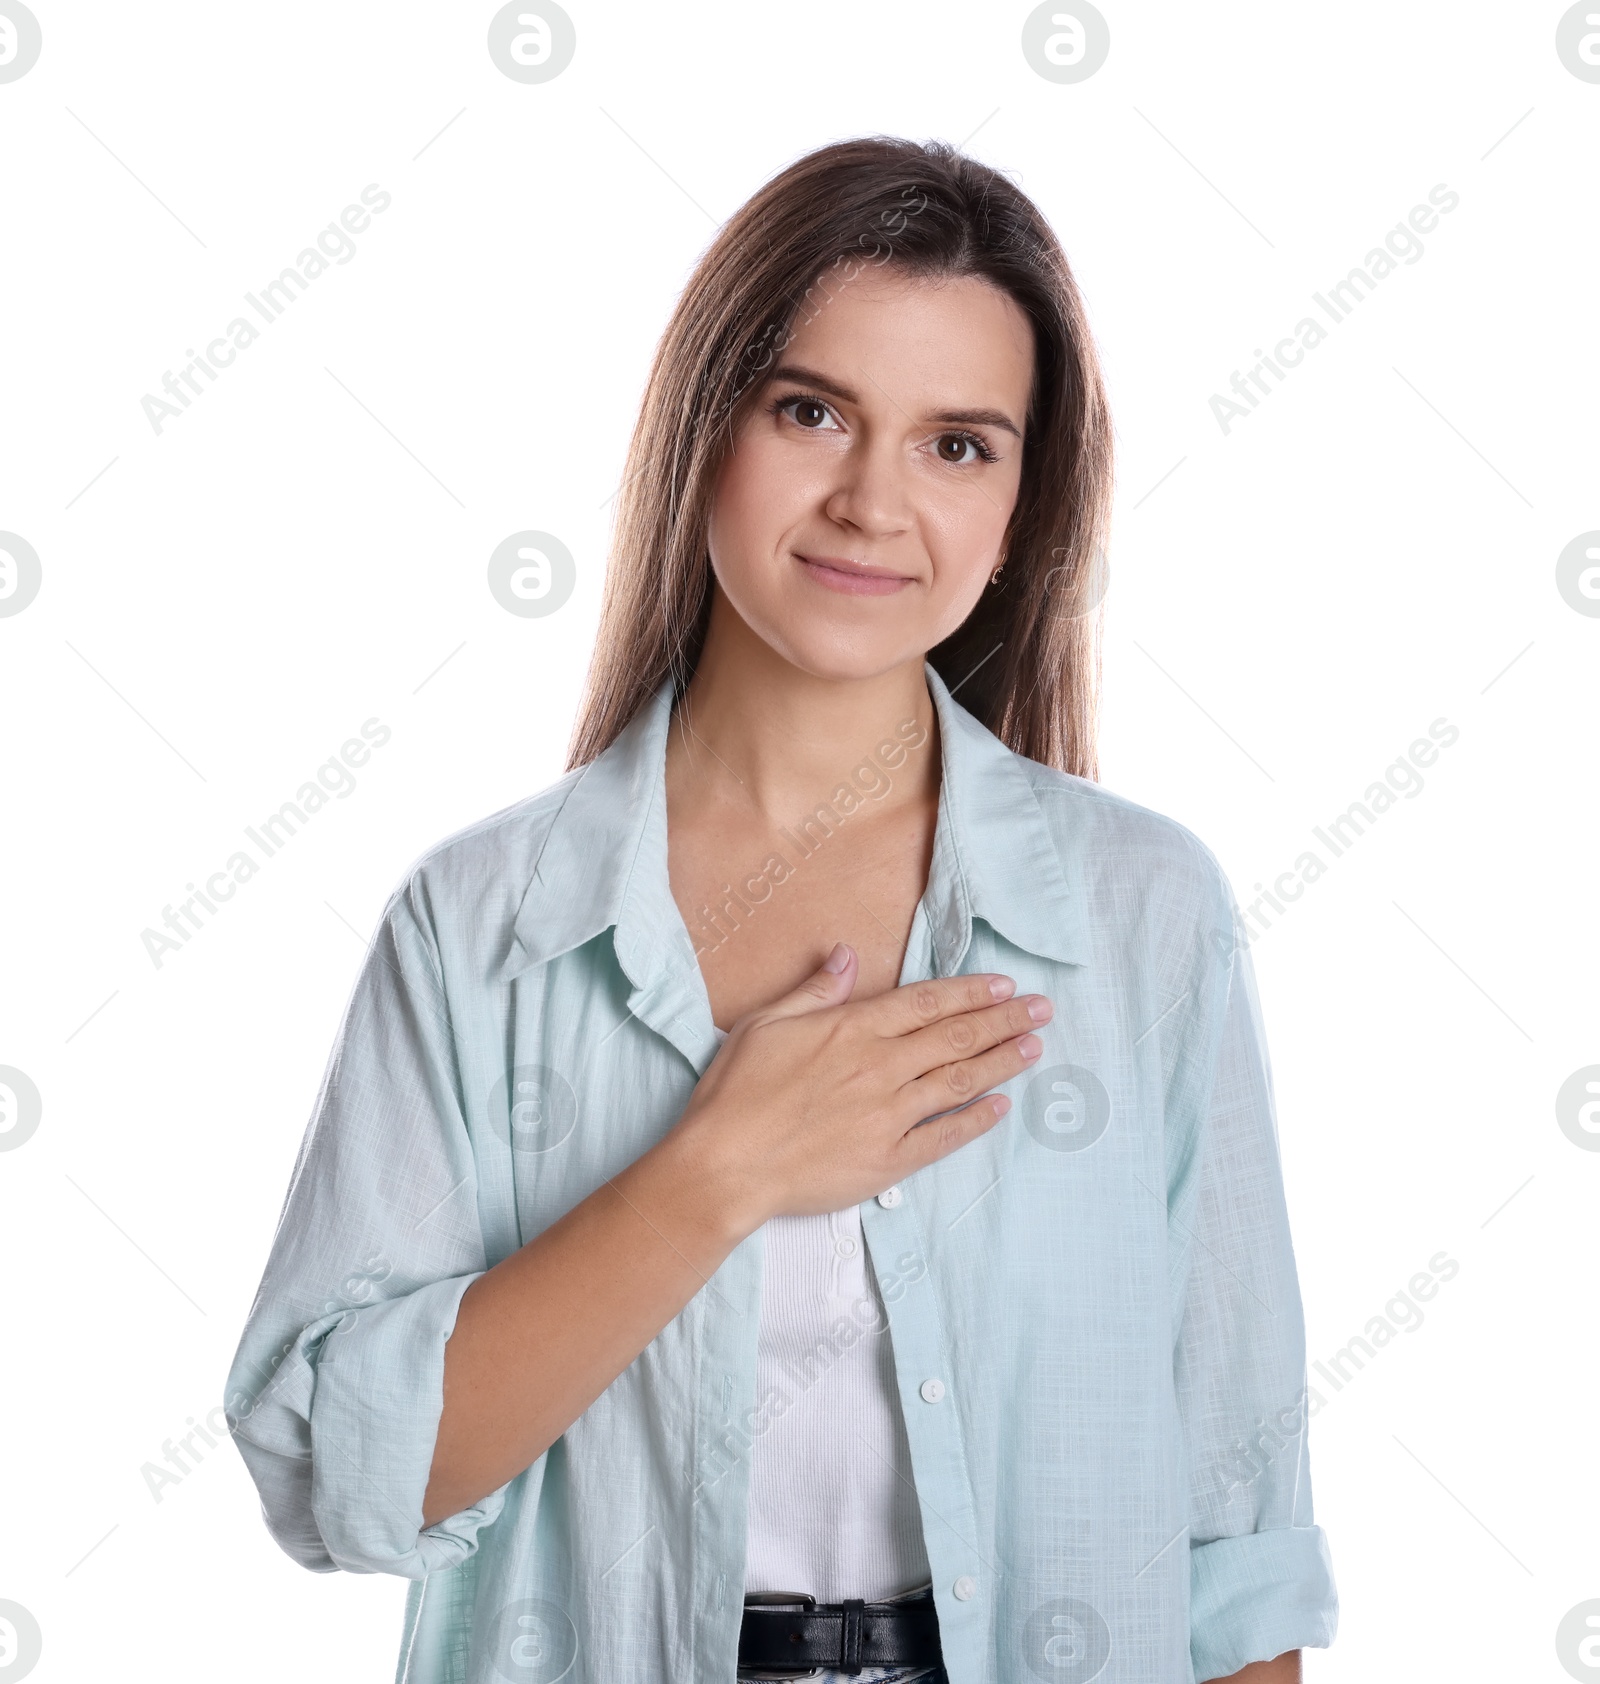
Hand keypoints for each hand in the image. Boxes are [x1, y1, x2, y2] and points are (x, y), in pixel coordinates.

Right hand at [671, 941, 1050, 1229]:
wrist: (724, 1166)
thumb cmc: (735, 1093)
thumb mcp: (765, 1023)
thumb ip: (814, 990)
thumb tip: (847, 954)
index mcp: (852, 1029)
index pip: (928, 1004)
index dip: (971, 993)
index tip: (1006, 987)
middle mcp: (880, 1067)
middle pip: (955, 1038)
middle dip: (1004, 1021)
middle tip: (1043, 1010)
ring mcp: (889, 1116)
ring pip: (959, 1082)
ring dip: (1002, 1063)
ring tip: (1034, 1049)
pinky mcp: (888, 1161)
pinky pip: (944, 1137)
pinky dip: (976, 1121)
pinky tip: (1000, 1108)